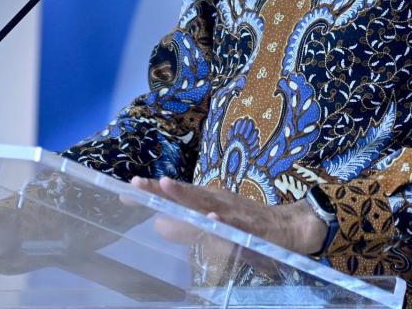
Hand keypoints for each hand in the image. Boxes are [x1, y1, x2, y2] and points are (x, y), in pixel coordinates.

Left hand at [129, 177, 326, 255]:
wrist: (286, 227)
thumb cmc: (247, 222)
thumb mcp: (215, 219)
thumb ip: (187, 224)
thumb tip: (158, 225)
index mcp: (207, 199)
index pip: (174, 194)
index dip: (151, 192)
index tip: (125, 190)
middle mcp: (216, 201)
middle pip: (184, 193)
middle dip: (160, 189)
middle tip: (136, 184)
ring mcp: (231, 212)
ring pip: (204, 203)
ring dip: (186, 194)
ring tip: (165, 185)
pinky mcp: (247, 225)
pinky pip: (232, 223)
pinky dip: (221, 220)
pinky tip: (210, 218)